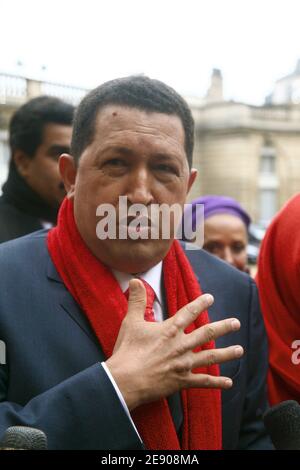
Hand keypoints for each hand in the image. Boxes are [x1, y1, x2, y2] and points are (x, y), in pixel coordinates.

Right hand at [105, 279, 242, 410]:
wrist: (125, 380)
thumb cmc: (127, 350)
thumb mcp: (131, 322)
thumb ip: (137, 301)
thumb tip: (135, 280)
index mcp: (170, 330)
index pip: (189, 312)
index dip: (200, 304)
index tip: (210, 298)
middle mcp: (181, 345)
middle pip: (207, 333)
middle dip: (223, 327)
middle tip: (236, 323)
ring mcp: (184, 364)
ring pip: (210, 357)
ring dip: (227, 353)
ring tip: (240, 350)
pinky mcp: (182, 381)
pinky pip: (203, 382)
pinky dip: (217, 383)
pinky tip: (229, 383)